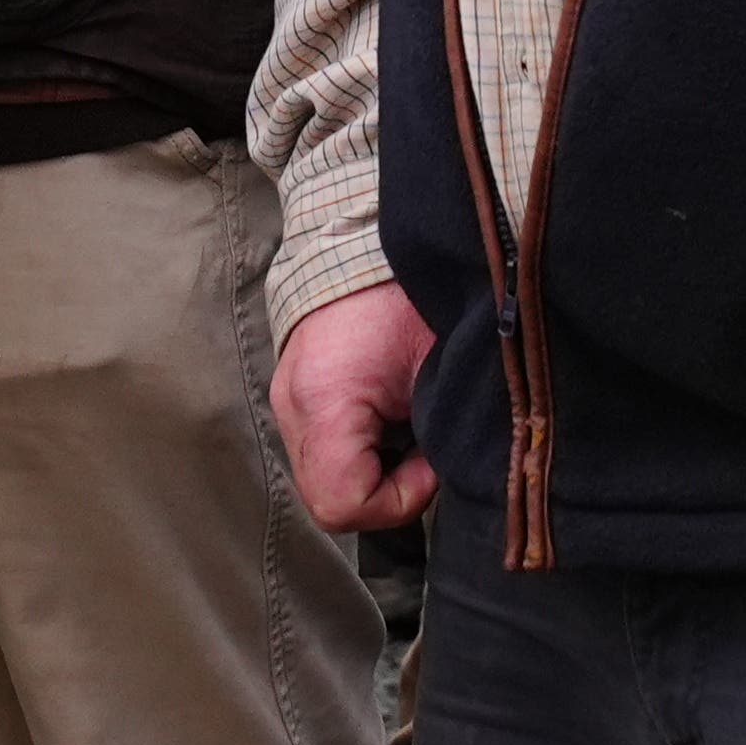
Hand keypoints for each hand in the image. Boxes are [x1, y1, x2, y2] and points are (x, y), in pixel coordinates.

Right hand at [268, 282, 439, 533]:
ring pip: (323, 481)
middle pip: (329, 501)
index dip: (398, 500)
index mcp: (326, 400)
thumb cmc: (410, 294)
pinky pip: (321, 453)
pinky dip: (358, 453)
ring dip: (371, 473)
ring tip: (409, 431)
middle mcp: (292, 408)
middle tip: (425, 453)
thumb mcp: (438, 363)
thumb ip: (443, 428)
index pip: (343, 503)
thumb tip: (459, 474)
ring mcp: (286, 403)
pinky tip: (390, 421)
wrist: (367, 241)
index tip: (432, 463)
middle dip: (385, 492)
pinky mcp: (293, 396)